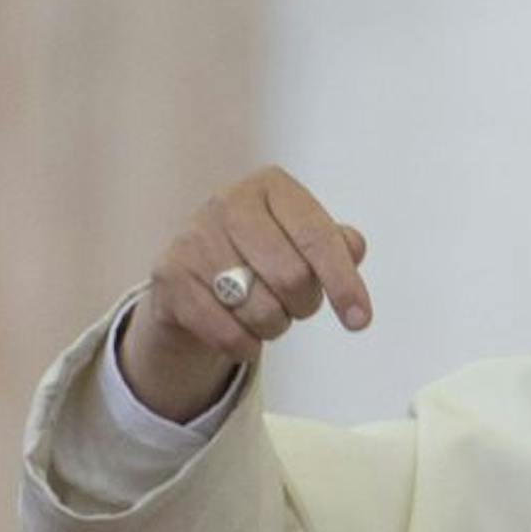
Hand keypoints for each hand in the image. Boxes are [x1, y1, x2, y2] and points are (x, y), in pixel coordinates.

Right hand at [118, 166, 370, 421]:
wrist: (197, 276)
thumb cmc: (269, 253)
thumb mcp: (306, 240)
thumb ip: (338, 244)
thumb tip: (353, 247)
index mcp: (271, 186)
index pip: (318, 238)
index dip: (344, 283)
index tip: (361, 320)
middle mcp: (228, 202)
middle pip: (291, 277)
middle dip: (305, 304)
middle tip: (298, 304)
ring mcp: (193, 238)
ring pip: (260, 310)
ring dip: (276, 326)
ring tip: (268, 313)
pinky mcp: (169, 276)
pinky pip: (227, 333)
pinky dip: (247, 345)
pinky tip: (245, 333)